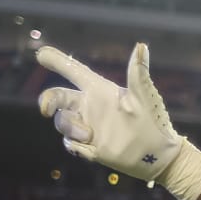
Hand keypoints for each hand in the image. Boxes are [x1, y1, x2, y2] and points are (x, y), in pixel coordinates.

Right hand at [38, 44, 183, 181]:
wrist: (159, 154)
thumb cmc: (155, 121)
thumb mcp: (144, 96)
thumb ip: (137, 72)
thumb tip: (141, 45)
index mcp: (100, 90)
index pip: (74, 72)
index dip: (57, 61)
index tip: (40, 54)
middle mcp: (90, 106)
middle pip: (57, 96)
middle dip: (47, 100)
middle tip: (47, 109)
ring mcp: (87, 126)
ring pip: (61, 122)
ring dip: (70, 127)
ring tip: (90, 135)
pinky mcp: (88, 146)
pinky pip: (69, 143)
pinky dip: (75, 144)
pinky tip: (91, 147)